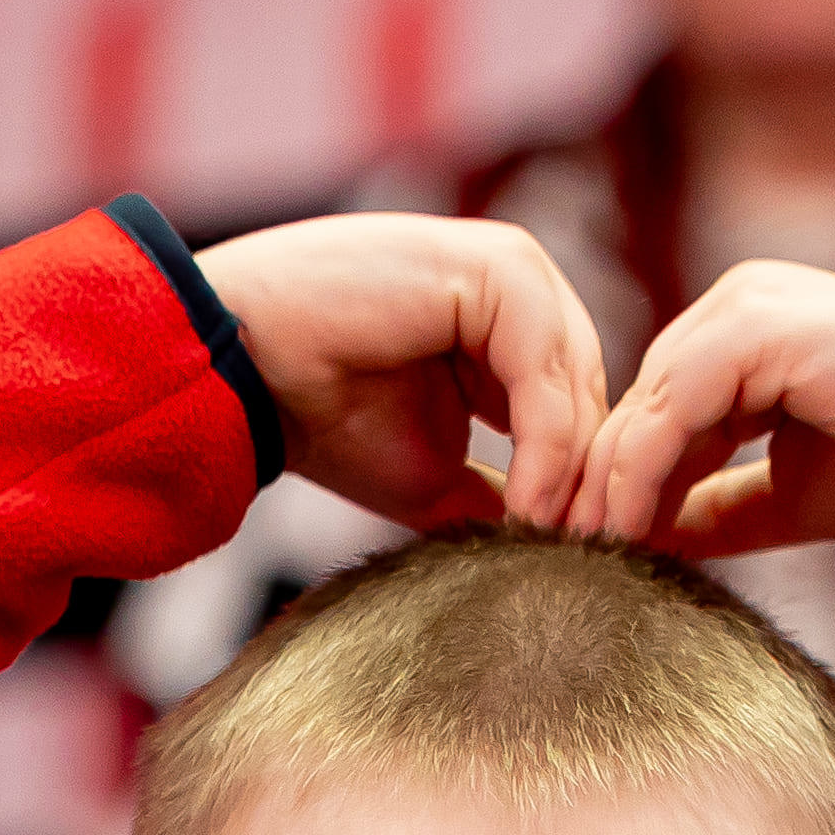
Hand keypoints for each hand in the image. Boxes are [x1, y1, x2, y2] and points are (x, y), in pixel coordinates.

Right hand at [193, 215, 604, 530]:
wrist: (245, 372)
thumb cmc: (322, 417)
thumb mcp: (435, 473)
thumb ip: (501, 494)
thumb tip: (556, 551)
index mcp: (511, 322)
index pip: (578, 407)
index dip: (577, 488)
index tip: (572, 565)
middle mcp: (521, 286)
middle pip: (589, 396)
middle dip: (583, 485)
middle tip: (577, 565)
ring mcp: (513, 269)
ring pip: (577, 386)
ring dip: (569, 476)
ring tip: (549, 546)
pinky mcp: (497, 270)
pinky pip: (546, 372)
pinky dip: (546, 448)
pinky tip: (525, 510)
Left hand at [565, 261, 834, 557]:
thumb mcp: (785, 492)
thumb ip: (711, 505)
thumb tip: (637, 539)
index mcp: (743, 327)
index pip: (651, 405)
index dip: (616, 482)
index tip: (586, 552)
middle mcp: (739, 301)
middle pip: (635, 402)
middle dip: (598, 486)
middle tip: (563, 562)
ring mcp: (750, 305)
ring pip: (643, 405)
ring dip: (609, 487)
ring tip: (587, 559)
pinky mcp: (764, 329)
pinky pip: (670, 411)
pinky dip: (640, 475)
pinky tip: (628, 534)